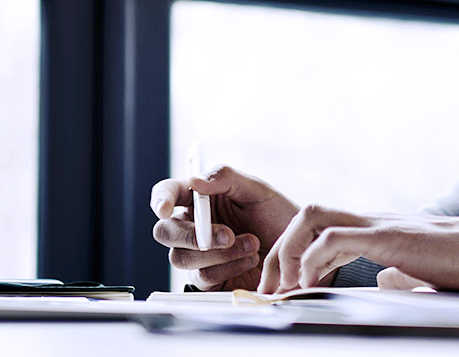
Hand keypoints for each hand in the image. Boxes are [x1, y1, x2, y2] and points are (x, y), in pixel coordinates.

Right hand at [150, 165, 299, 290]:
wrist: (299, 250)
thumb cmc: (276, 215)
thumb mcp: (256, 189)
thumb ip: (224, 178)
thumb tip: (194, 180)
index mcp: (199, 198)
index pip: (167, 193)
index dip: (160, 199)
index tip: (164, 208)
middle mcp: (193, 226)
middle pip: (165, 232)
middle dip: (189, 235)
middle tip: (225, 235)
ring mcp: (199, 255)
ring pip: (182, 258)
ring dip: (219, 253)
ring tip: (251, 244)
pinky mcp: (209, 279)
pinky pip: (202, 277)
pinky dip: (228, 268)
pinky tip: (249, 259)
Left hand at [257, 205, 458, 294]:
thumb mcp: (422, 271)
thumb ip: (399, 274)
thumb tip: (384, 282)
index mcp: (377, 230)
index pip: (318, 228)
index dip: (291, 258)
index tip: (282, 293)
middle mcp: (372, 221)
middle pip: (305, 215)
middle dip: (277, 254)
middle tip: (270, 293)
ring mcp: (379, 224)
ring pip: (311, 216)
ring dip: (288, 252)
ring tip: (286, 288)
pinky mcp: (389, 236)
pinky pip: (335, 237)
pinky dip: (313, 259)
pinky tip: (312, 284)